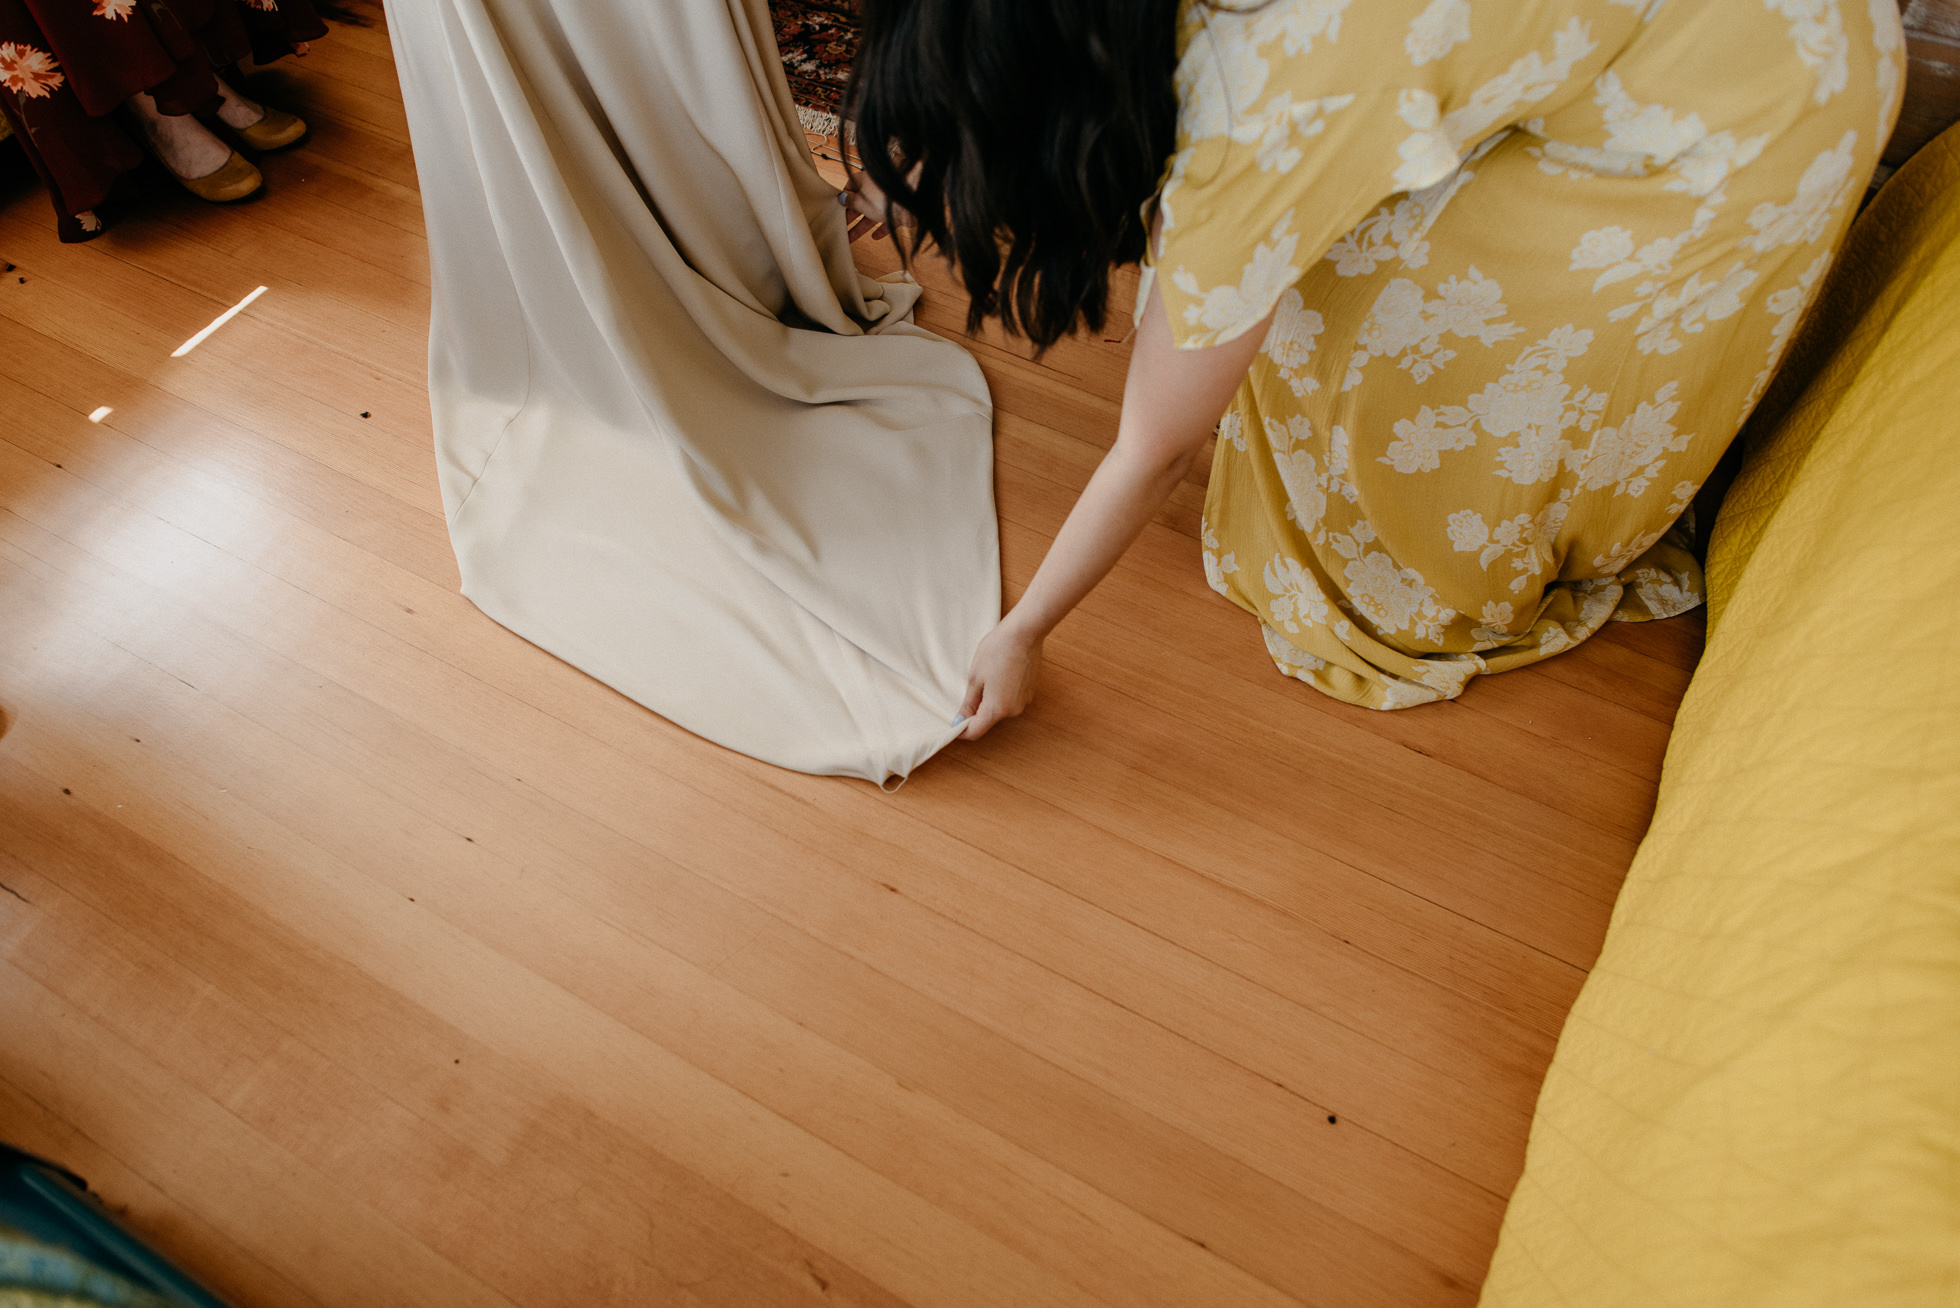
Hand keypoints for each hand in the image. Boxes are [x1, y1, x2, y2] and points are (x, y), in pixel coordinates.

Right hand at [840, 169, 911, 242]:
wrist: (910, 201)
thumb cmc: (884, 195)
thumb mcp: (860, 201)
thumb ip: (850, 201)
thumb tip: (842, 198)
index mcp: (865, 181)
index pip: (851, 187)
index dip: (845, 197)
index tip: (838, 208)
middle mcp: (877, 189)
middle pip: (861, 203)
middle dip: (851, 216)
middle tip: (842, 226)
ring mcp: (888, 200)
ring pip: (872, 214)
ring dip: (862, 226)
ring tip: (851, 237)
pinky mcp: (898, 211)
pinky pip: (887, 221)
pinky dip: (881, 229)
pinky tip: (875, 236)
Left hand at [957, 618, 1042, 739]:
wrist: (1023, 633)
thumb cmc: (997, 651)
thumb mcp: (975, 678)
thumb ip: (968, 703)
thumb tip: (960, 721)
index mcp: (997, 709)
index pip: (975, 732)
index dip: (962, 731)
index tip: (952, 724)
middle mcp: (1013, 711)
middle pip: (988, 721)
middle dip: (974, 714)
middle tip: (965, 694)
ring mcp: (1023, 702)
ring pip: (999, 710)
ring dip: (988, 702)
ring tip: (983, 679)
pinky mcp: (1029, 693)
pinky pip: (1010, 701)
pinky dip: (1000, 695)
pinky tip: (997, 676)